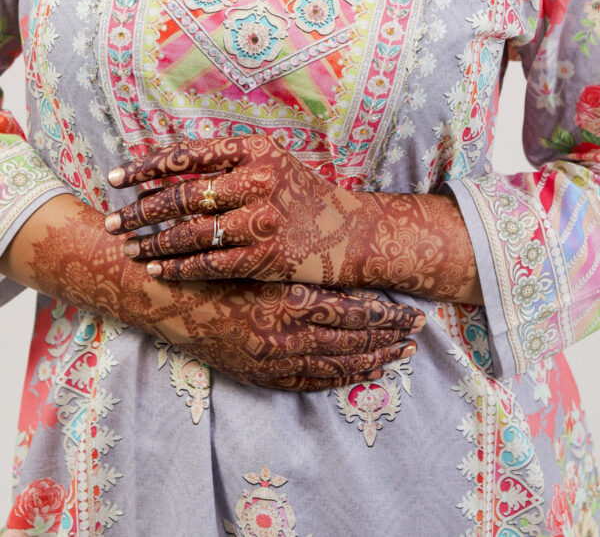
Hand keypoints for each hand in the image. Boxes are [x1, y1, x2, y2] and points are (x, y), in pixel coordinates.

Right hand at [3, 195, 424, 390]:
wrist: (162, 293)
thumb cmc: (212, 261)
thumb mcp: (258, 249)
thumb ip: (295, 255)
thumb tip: (340, 252)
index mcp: (288, 298)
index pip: (352, 312)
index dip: (385, 314)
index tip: (413, 314)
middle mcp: (285, 333)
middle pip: (349, 341)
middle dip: (386, 339)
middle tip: (418, 337)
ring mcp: (271, 358)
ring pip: (331, 363)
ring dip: (366, 360)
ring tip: (396, 357)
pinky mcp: (256, 371)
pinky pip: (305, 381)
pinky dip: (332, 377)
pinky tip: (353, 374)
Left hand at [106, 135, 478, 301]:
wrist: (349, 233)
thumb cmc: (301, 195)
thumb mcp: (270, 163)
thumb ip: (225, 163)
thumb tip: (163, 173)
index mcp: (255, 150)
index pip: (188, 155)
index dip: (146, 167)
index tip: (116, 178)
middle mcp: (258, 181)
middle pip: (183, 196)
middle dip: (140, 210)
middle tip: (113, 220)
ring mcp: (262, 220)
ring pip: (191, 233)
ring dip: (154, 242)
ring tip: (128, 246)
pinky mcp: (265, 256)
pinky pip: (209, 264)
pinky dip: (179, 268)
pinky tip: (157, 270)